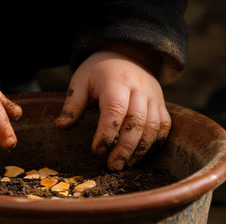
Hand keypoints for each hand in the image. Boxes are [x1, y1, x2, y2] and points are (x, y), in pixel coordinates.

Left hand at [55, 49, 170, 169]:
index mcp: (116, 81)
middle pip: (137, 121)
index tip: (97, 150)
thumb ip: (72, 105)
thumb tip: (61, 126)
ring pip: (154, 126)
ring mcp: (154, 96)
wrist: (126, 55)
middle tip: (114, 166)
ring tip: (127, 164)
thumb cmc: (98, 72)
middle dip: (126, 147)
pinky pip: (164, 126)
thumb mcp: (80, 82)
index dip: (107, 132)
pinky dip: (155, 143)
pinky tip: (140, 155)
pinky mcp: (161, 104)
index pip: (115, 109)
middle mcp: (139, 88)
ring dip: (141, 149)